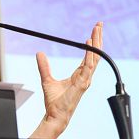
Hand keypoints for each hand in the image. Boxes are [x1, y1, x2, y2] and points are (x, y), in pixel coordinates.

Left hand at [29, 21, 102, 138]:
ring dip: (96, 42)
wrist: (54, 114)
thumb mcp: (47, 79)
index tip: (93, 31)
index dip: (92, 44)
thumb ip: (44, 66)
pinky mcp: (82, 83)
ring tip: (96, 29)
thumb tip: (39, 54)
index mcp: (79, 75)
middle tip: (99, 24)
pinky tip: (88, 43)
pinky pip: (88, 65)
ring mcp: (85, 79)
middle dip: (98, 38)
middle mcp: (85, 76)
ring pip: (94, 57)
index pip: (89, 56)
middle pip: (95, 54)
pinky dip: (89, 54)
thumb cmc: (54, 102)